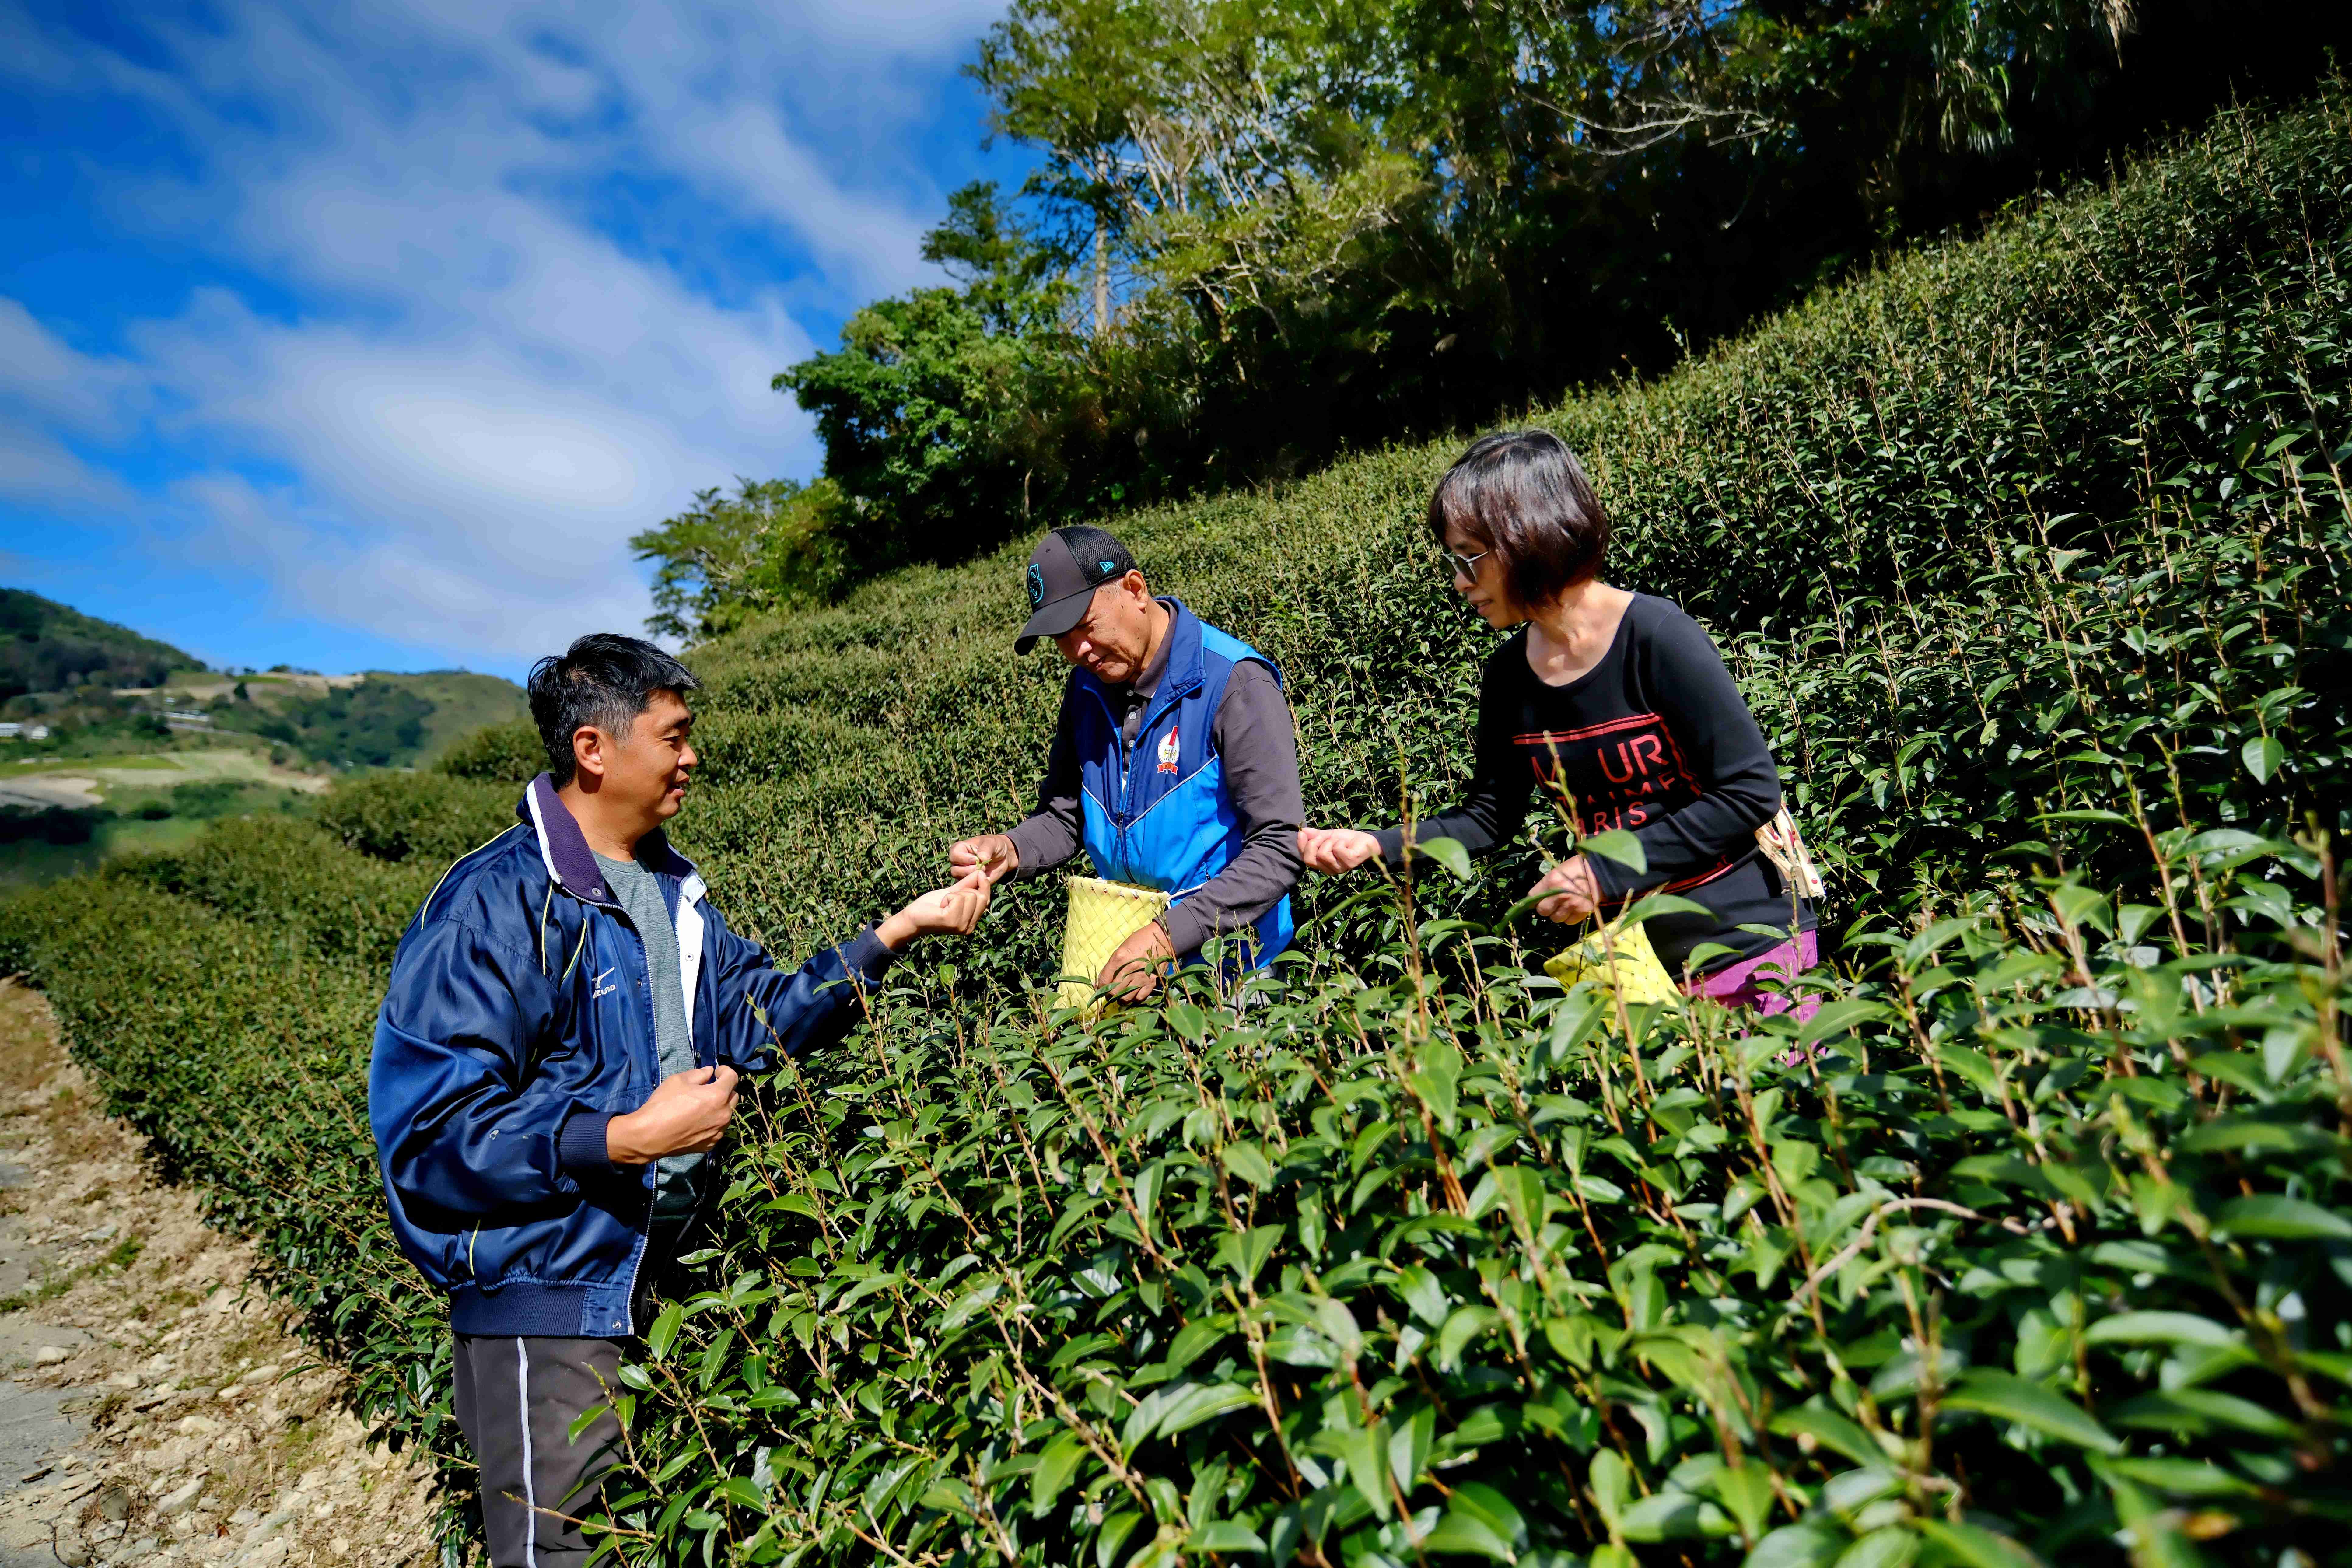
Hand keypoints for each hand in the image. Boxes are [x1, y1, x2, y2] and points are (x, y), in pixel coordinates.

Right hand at [608, 1066, 739, 1163]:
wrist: (650, 1135)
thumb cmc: (663, 1104)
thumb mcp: (678, 1080)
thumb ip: (699, 1074)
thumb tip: (710, 1071)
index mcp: (717, 1096)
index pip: (733, 1078)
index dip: (725, 1071)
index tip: (717, 1072)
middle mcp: (723, 1115)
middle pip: (734, 1096)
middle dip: (725, 1089)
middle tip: (710, 1087)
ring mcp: (718, 1132)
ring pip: (727, 1114)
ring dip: (720, 1106)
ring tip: (703, 1105)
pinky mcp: (710, 1144)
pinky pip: (718, 1129)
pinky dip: (713, 1122)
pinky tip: (698, 1121)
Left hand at [878, 870, 990, 949]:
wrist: (913, 917)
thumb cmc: (931, 905)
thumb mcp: (953, 892)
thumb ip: (968, 884)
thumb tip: (981, 872)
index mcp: (972, 922)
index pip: (986, 899)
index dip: (984, 885)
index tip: (978, 873)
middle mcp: (969, 927)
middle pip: (980, 897)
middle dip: (965, 890)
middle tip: (950, 898)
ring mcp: (961, 926)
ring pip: (970, 896)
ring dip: (954, 895)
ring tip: (944, 904)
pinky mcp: (951, 921)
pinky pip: (957, 898)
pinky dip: (947, 897)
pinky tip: (940, 906)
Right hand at [949, 834, 1018, 886]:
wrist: (1003, 856)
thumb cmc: (993, 845)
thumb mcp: (991, 842)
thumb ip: (985, 849)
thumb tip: (981, 858)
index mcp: (959, 849)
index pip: (954, 856)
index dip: (964, 859)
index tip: (976, 859)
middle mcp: (958, 863)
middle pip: (955, 871)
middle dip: (969, 870)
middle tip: (983, 868)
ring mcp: (963, 874)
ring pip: (960, 880)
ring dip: (972, 878)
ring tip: (984, 872)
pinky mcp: (971, 883)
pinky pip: (969, 888)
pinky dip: (977, 885)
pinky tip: (985, 879)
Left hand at [1096, 921, 1176, 1001]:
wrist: (1161, 938)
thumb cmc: (1139, 941)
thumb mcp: (1122, 948)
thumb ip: (1112, 965)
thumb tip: (1103, 980)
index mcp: (1119, 959)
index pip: (1104, 980)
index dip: (1101, 987)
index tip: (1102, 989)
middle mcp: (1129, 970)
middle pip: (1114, 991)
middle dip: (1110, 995)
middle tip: (1111, 994)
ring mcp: (1141, 977)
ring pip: (1127, 998)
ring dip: (1122, 999)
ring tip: (1122, 996)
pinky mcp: (1152, 982)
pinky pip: (1140, 998)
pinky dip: (1135, 999)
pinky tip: (1134, 994)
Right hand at [1297, 825, 1380, 875]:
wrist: (1366, 840)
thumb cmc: (1346, 840)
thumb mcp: (1327, 836)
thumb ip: (1314, 836)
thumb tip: (1302, 831)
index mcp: (1322, 864)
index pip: (1305, 859)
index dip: (1301, 846)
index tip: (1301, 833)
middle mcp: (1329, 869)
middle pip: (1309, 859)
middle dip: (1314, 843)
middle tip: (1325, 837)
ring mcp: (1339, 868)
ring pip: (1322, 854)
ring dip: (1330, 842)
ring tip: (1338, 841)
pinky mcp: (1349, 863)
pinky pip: (1336, 850)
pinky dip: (1340, 842)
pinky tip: (1346, 844)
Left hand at [1530, 855, 1601, 924]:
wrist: (1601, 871)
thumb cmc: (1578, 867)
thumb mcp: (1559, 870)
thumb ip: (1548, 884)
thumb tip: (1539, 897)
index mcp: (1551, 881)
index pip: (1532, 896)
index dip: (1535, 900)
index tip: (1538, 900)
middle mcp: (1559, 894)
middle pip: (1542, 911)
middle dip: (1547, 908)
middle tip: (1553, 903)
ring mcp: (1571, 904)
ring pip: (1556, 918)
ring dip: (1559, 914)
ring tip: (1566, 905)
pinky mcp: (1583, 911)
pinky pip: (1569, 921)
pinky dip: (1570, 917)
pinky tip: (1574, 909)